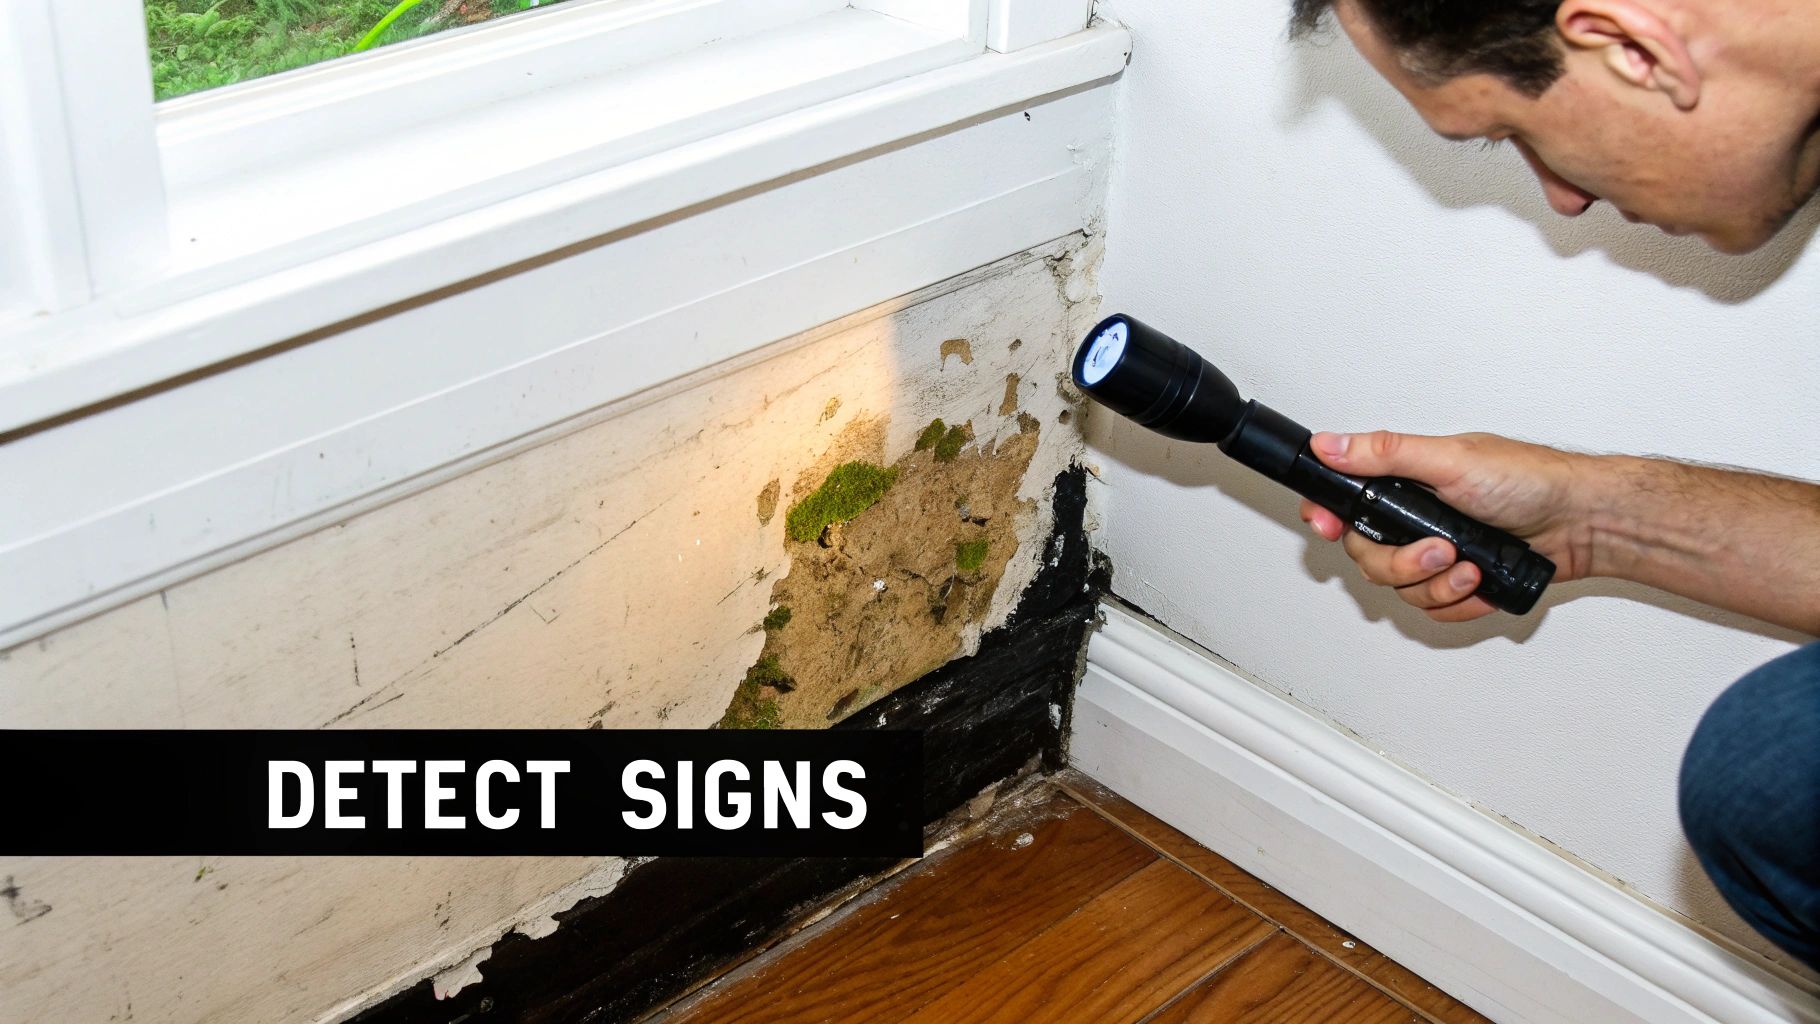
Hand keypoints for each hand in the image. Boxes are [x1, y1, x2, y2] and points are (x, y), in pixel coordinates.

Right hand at [1299, 431, 1593, 620]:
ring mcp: (1436, 551)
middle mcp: (1415, 516)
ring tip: (1470, 566)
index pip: (1344, 499)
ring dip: (1436, 584)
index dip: (1326, 517)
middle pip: (1368, 556)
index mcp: (1405, 480)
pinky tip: (1479, 583)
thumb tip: (1330, 445)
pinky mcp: (1458, 581)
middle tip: (1439, 549)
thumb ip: (1386, 455)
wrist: (1583, 522)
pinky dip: (1457, 602)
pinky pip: (1433, 607)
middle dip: (1402, 562)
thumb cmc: (1529, 480)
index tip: (1328, 527)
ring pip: (1401, 588)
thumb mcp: (1450, 460)